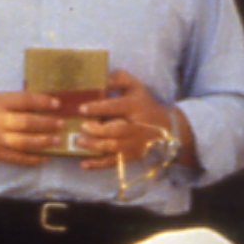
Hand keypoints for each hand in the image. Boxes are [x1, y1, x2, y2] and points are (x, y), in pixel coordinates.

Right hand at [0, 90, 62, 169]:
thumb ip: (18, 101)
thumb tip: (48, 103)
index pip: (24, 100)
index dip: (42, 102)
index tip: (57, 103)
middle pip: (27, 123)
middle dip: (47, 124)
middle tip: (61, 124)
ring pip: (25, 142)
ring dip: (44, 142)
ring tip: (57, 140)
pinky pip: (18, 158)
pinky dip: (33, 159)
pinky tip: (45, 157)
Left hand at [72, 71, 186, 174]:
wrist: (164, 127)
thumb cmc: (143, 103)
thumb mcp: (136, 86)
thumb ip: (120, 79)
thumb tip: (104, 78)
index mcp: (136, 106)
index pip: (117, 107)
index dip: (99, 108)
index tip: (82, 108)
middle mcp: (137, 127)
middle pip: (116, 130)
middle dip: (97, 130)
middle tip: (81, 126)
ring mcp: (134, 144)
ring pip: (114, 148)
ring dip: (95, 146)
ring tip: (78, 141)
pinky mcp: (130, 156)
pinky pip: (113, 162)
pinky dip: (98, 165)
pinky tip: (83, 163)